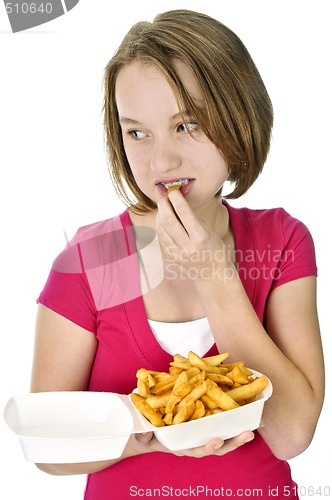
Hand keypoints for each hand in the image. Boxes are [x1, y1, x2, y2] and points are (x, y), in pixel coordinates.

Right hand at [125, 430, 254, 458]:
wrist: (143, 431)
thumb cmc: (142, 433)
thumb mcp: (140, 434)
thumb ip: (142, 434)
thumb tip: (145, 433)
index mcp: (179, 445)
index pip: (195, 450)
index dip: (206, 447)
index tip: (217, 440)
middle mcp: (191, 442)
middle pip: (215, 446)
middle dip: (232, 442)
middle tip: (248, 434)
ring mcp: (197, 434)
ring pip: (220, 437)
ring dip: (236, 433)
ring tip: (252, 427)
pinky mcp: (200, 423)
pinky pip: (217, 424)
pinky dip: (229, 421)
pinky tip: (241, 412)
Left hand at [156, 190, 232, 284]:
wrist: (214, 275)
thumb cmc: (215, 249)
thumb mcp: (210, 231)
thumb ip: (193, 219)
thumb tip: (178, 203)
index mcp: (201, 237)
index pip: (184, 213)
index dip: (176, 199)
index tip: (174, 191)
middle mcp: (188, 246)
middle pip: (168, 221)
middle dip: (164, 205)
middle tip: (164, 196)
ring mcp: (178, 254)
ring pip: (161, 229)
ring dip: (160, 215)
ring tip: (163, 207)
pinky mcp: (172, 258)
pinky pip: (161, 238)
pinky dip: (160, 226)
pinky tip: (163, 220)